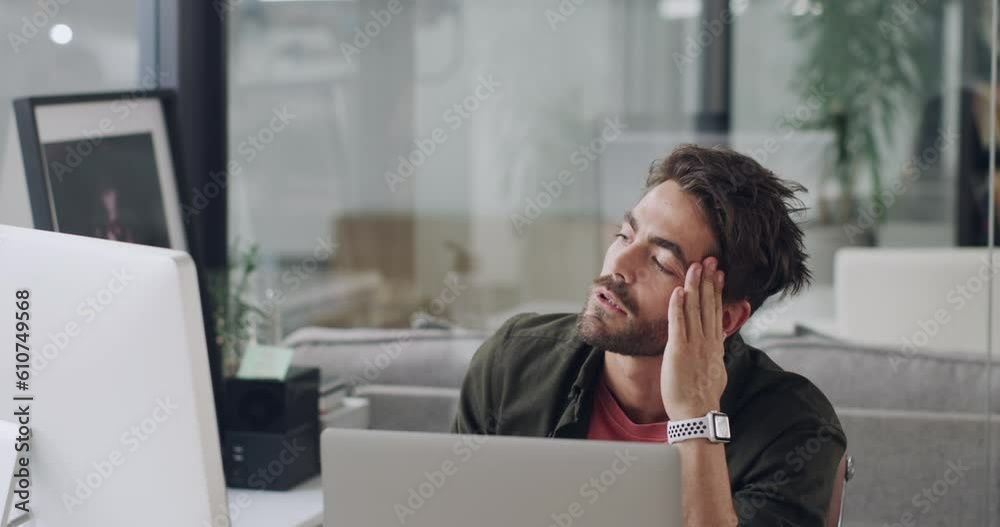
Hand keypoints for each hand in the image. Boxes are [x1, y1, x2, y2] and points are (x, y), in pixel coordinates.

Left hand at [660, 257, 726, 420]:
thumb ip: (714, 355)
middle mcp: (707, 341)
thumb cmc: (702, 397)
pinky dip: (678, 306)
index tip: (718, 273)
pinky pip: (678, 324)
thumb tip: (716, 348)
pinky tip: (678, 291)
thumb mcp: (714, 371)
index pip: (716, 311)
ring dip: (695, 287)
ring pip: (695, 310)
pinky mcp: (678, 351)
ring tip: (695, 267)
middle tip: (710, 260)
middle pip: (708, 305)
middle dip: (709, 281)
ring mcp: (694, 345)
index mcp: (715, 345)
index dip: (717, 291)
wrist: (697, 414)